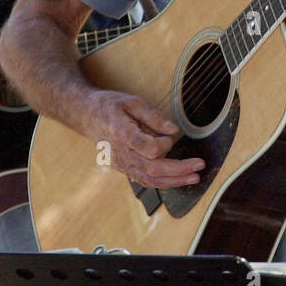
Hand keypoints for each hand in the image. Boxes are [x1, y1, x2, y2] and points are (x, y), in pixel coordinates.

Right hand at [87, 91, 204, 188]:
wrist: (85, 116)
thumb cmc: (109, 106)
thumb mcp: (132, 102)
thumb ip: (154, 117)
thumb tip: (174, 131)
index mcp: (123, 134)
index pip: (150, 149)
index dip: (165, 144)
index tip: (170, 135)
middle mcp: (122, 154)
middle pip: (153, 170)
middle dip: (179, 170)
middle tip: (200, 166)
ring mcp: (121, 164)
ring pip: (149, 180)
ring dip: (174, 181)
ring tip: (194, 177)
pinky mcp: (123, 168)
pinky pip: (144, 181)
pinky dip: (162, 183)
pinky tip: (178, 179)